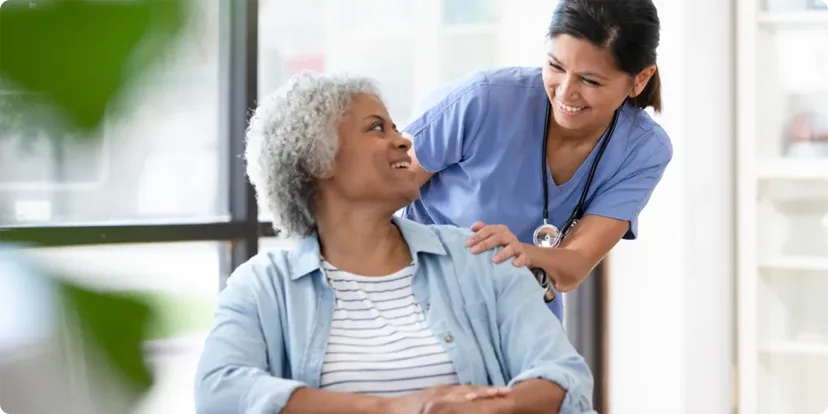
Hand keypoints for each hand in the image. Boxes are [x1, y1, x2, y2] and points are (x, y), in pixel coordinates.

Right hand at [382, 385, 509, 413]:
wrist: (387, 411)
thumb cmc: (411, 408)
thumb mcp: (432, 398)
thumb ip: (450, 398)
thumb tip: (471, 397)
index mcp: (445, 391)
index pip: (471, 389)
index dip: (488, 390)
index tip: (506, 390)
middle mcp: (442, 394)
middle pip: (470, 392)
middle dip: (489, 393)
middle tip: (508, 393)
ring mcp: (436, 402)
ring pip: (463, 398)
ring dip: (479, 397)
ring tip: (495, 398)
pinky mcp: (429, 408)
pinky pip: (449, 405)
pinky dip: (462, 402)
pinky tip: (472, 401)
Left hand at [467, 222, 530, 266]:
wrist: (524, 253)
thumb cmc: (503, 244)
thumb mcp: (494, 236)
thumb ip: (483, 230)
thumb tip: (472, 228)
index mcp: (500, 230)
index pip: (488, 230)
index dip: (478, 236)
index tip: (467, 244)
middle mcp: (509, 236)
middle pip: (498, 238)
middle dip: (485, 244)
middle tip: (473, 251)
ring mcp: (518, 246)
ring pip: (511, 248)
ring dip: (503, 253)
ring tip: (494, 260)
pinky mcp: (525, 256)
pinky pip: (523, 257)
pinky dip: (519, 260)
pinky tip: (514, 264)